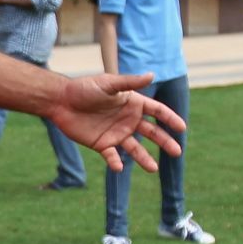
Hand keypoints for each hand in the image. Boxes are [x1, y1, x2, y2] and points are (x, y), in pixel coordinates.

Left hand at [46, 72, 184, 173]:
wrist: (61, 101)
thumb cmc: (84, 88)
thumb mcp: (108, 84)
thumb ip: (129, 83)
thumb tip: (152, 75)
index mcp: (132, 103)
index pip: (157, 111)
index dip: (170, 119)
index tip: (182, 127)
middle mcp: (127, 119)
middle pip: (151, 132)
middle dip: (165, 142)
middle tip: (177, 152)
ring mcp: (116, 133)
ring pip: (135, 148)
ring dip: (144, 158)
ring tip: (153, 169)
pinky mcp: (101, 144)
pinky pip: (112, 156)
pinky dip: (115, 162)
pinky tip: (118, 167)